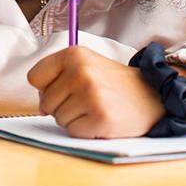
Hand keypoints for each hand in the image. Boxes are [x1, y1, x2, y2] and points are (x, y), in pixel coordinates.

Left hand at [27, 46, 164, 138]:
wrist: (150, 94)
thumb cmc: (112, 82)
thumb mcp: (85, 64)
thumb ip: (58, 76)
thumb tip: (41, 105)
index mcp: (73, 53)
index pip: (35, 76)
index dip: (45, 87)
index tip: (63, 87)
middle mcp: (80, 71)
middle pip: (46, 101)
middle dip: (61, 106)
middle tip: (86, 99)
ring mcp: (90, 94)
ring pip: (58, 118)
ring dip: (74, 118)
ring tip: (95, 107)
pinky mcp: (99, 117)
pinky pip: (73, 132)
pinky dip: (84, 130)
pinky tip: (100, 118)